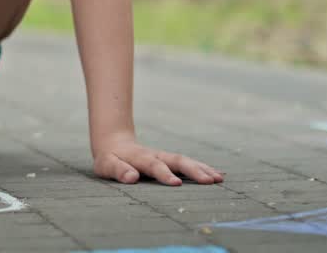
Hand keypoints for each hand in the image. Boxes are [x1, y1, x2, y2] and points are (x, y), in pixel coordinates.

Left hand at [92, 132, 223, 185]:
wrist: (115, 143)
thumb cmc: (110, 159)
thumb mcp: (107, 165)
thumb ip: (119, 170)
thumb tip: (131, 178)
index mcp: (141, 158)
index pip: (154, 166)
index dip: (164, 174)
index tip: (176, 184)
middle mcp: (157, 156)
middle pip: (177, 161)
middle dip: (194, 170)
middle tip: (210, 181)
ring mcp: (165, 157)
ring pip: (186, 161)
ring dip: (202, 169)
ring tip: (219, 179)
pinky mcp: (171, 161)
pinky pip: (189, 164)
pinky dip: (203, 168)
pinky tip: (218, 175)